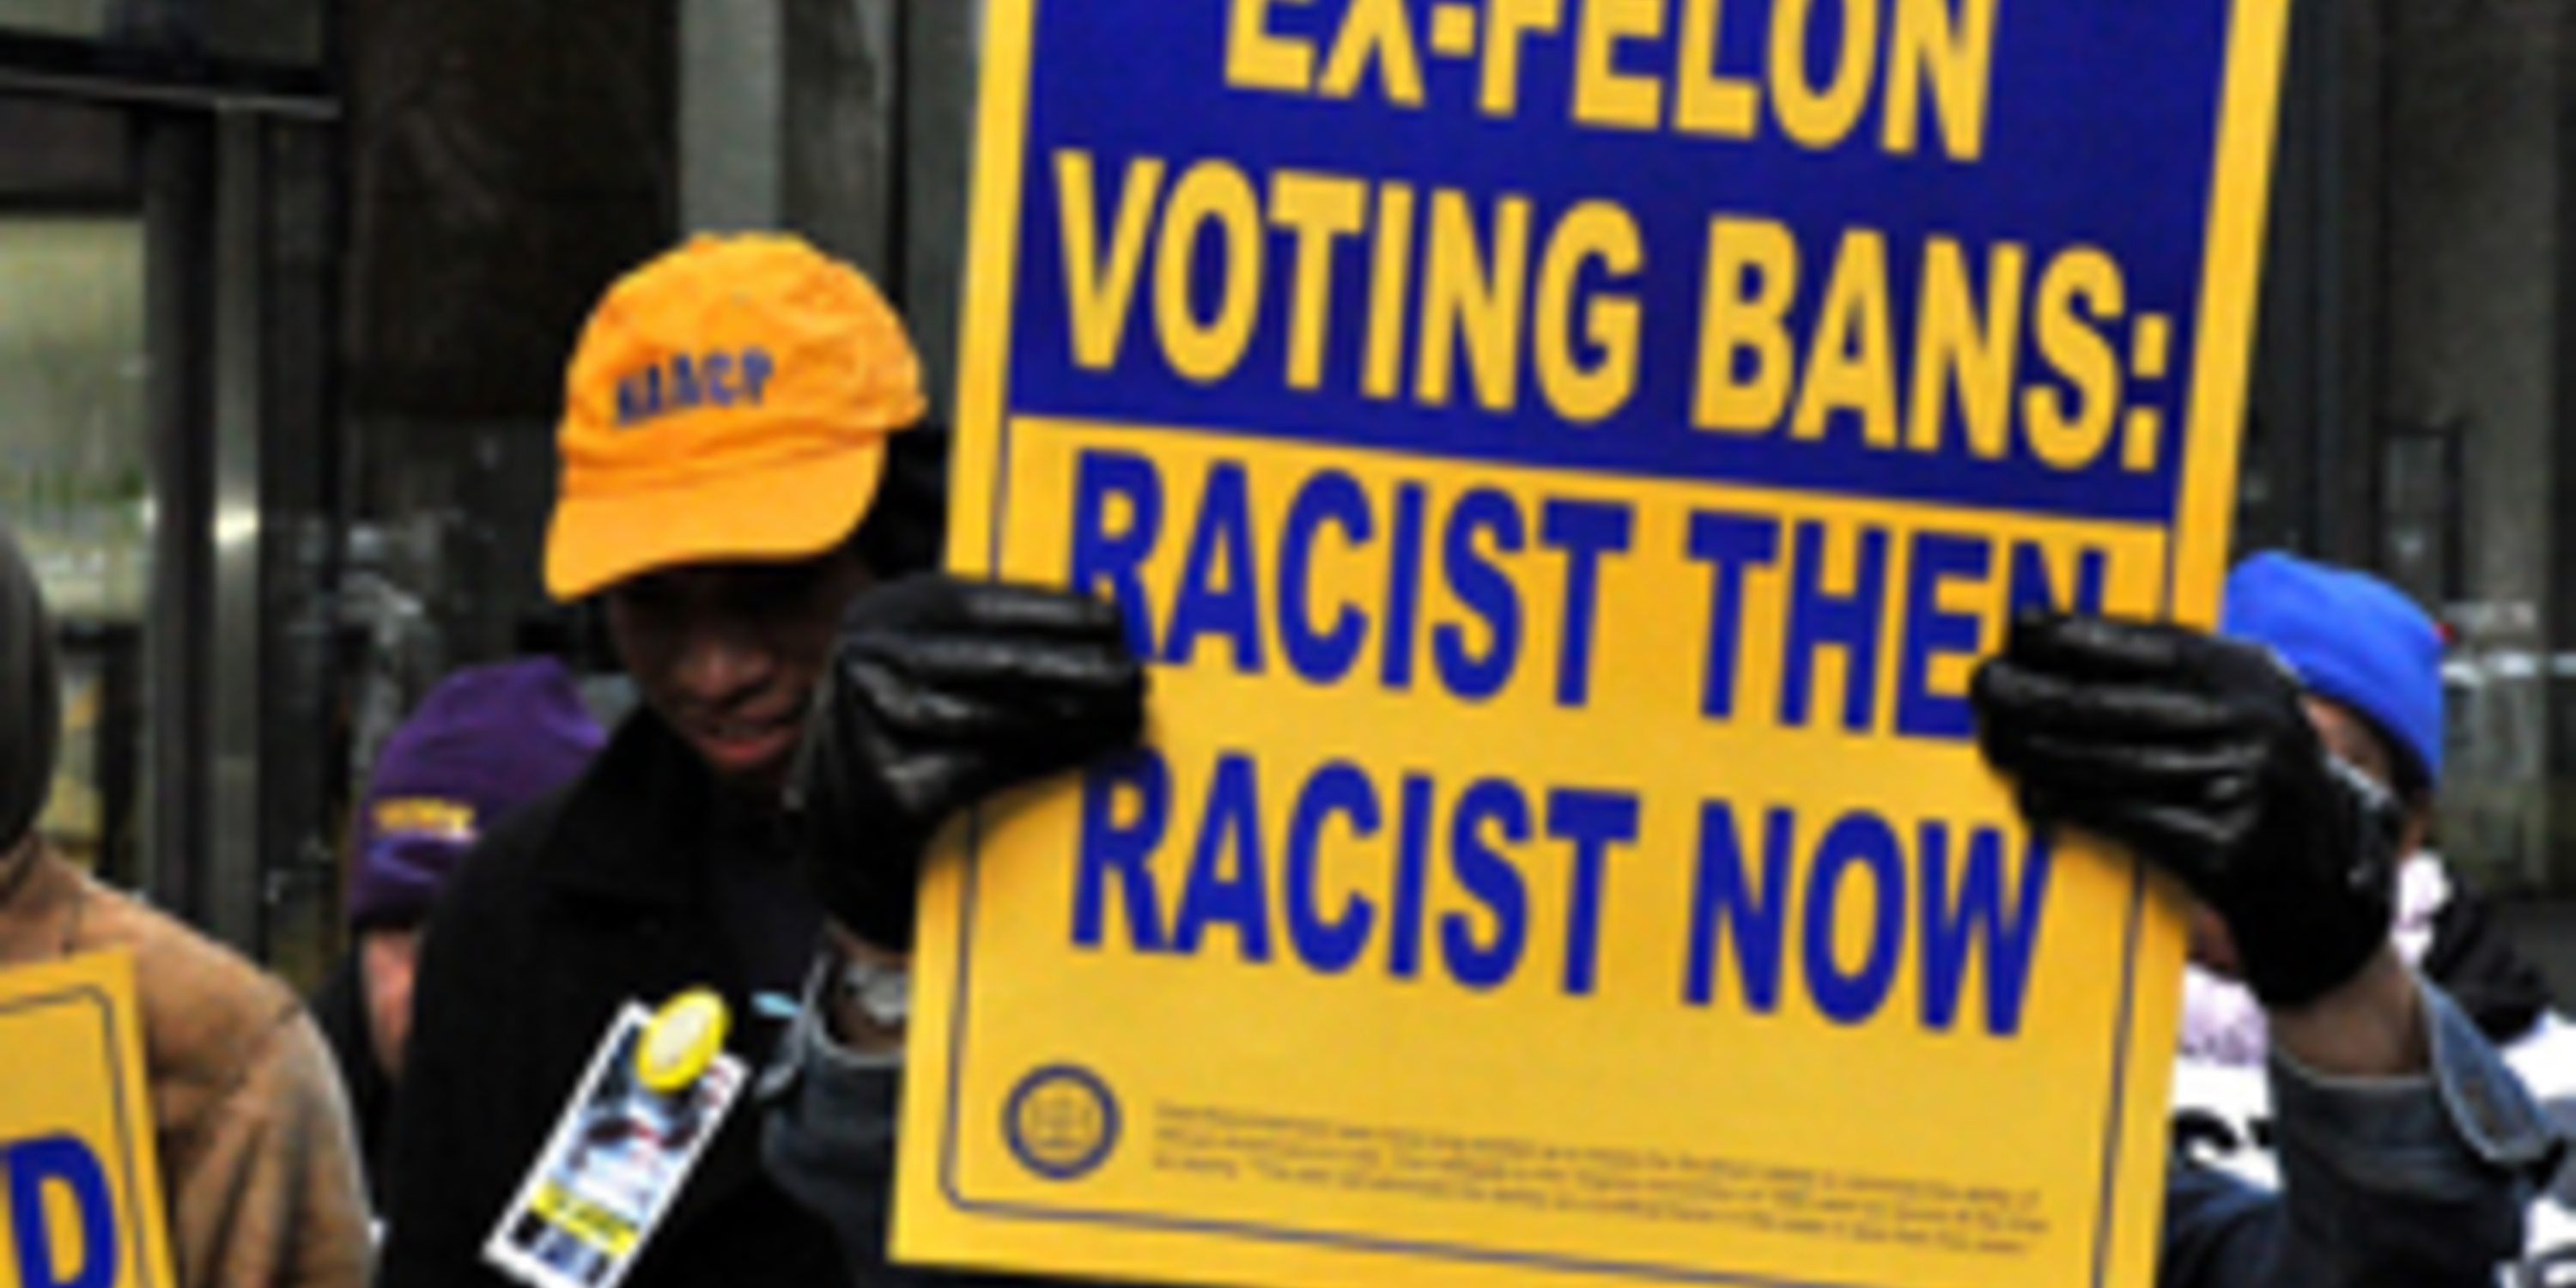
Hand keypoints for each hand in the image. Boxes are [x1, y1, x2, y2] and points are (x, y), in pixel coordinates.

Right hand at [790, 574, 1146, 951]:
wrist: (840, 838)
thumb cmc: (904, 738)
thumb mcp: (922, 668)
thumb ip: (983, 640)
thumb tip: (1094, 623)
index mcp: (882, 614)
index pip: (982, 605)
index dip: (1055, 612)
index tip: (1116, 623)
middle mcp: (868, 660)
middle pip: (1001, 662)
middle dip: (1081, 670)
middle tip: (1138, 677)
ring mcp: (870, 724)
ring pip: (1003, 715)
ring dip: (1080, 716)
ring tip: (1129, 715)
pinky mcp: (890, 788)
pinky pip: (990, 767)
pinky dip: (1050, 758)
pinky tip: (1091, 749)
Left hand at [1970, 613, 2401, 1008]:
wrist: (2321, 885)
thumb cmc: (2253, 784)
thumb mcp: (2233, 712)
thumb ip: (2167, 676)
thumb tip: (2056, 643)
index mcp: (2250, 675)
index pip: (2148, 643)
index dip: (2075, 636)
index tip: (2016, 630)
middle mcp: (2253, 722)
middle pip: (2114, 704)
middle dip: (2036, 695)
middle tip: (1983, 687)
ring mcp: (2246, 785)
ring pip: (2110, 762)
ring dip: (2038, 752)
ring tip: (1995, 742)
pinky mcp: (2227, 847)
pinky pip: (2125, 818)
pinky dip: (2069, 806)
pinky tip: (2033, 798)